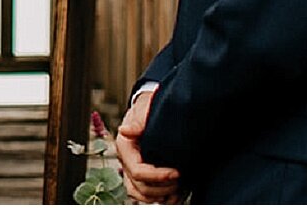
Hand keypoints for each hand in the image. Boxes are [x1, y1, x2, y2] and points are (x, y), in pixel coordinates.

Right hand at [115, 88, 182, 203]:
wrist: (151, 109)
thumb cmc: (148, 108)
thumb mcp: (144, 109)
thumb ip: (137, 121)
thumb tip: (125, 131)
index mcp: (125, 147)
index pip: (138, 172)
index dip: (158, 176)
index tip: (178, 172)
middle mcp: (126, 161)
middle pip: (141, 187)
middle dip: (164, 187)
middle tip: (182, 179)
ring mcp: (133, 170)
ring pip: (142, 194)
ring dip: (161, 195)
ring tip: (179, 188)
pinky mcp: (143, 176)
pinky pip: (147, 195)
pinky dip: (162, 198)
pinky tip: (176, 192)